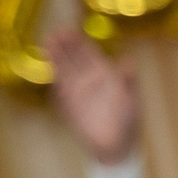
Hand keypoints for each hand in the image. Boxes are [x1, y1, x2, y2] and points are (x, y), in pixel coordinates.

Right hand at [46, 27, 138, 164]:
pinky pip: (60, 88)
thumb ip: (129, 81)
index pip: (89, 53)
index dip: (79, 42)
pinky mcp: (69, 104)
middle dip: (64, 45)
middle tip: (54, 32)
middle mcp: (88, 79)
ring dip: (56, 57)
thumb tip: (129, 62)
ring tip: (46, 42)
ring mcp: (77, 91)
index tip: (69, 31)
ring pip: (64, 69)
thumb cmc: (128, 121)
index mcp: (105, 74)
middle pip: (73, 58)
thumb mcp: (131, 100)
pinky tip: (48, 66)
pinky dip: (55, 77)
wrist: (116, 146)